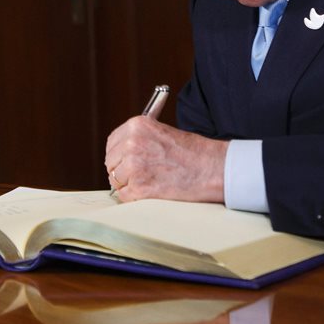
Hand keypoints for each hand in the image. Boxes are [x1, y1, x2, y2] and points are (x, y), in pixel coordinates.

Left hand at [104, 116, 227, 203]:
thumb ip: (139, 139)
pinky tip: (150, 192)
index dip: (118, 155)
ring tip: (149, 182)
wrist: (212, 168)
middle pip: (110, 162)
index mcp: (136, 125)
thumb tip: (120, 154)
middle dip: (121, 170)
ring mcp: (134, 166)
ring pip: (116, 180)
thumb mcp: (162, 132)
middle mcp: (131, 143)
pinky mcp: (139, 187)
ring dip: (128, 184)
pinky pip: (124, 196)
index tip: (123, 161)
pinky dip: (134, 197)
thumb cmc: (193, 152)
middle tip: (137, 176)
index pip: (112, 143)